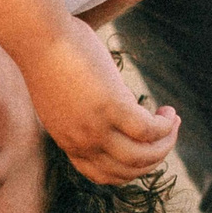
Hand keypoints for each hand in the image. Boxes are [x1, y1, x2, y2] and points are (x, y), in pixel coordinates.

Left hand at [26, 18, 178, 184]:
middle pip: (129, 170)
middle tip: (167, 133)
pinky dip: (166, 125)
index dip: (130, 168)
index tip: (144, 148)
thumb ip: (82, 111)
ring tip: (173, 121)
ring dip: (166, 143)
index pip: (103, 175)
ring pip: (143, 155)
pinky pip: (149, 130)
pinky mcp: (112, 107)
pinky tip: (169, 111)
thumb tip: (112, 102)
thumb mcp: (64, 96)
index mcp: (68, 142)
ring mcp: (97, 128)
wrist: (39, 37)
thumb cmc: (50, 57)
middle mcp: (83, 142)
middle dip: (155, 156)